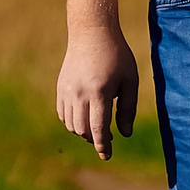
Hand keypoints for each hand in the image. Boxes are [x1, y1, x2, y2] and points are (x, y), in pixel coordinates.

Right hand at [55, 24, 138, 159]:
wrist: (91, 33)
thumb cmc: (117, 56)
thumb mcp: (130, 81)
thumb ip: (128, 109)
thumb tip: (124, 134)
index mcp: (99, 92)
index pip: (98, 129)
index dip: (102, 146)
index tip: (106, 156)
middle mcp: (79, 94)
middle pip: (83, 130)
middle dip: (94, 140)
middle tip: (108, 140)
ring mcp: (66, 91)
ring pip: (71, 124)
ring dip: (83, 132)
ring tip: (98, 128)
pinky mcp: (60, 88)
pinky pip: (63, 114)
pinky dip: (73, 122)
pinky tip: (85, 118)